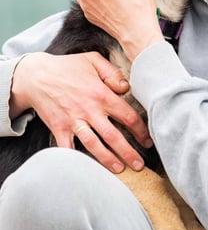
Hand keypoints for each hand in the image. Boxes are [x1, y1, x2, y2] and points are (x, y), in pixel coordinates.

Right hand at [10, 51, 152, 172]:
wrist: (37, 75)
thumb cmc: (67, 66)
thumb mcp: (93, 60)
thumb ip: (112, 72)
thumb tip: (126, 87)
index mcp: (101, 94)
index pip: (127, 116)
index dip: (140, 130)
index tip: (147, 140)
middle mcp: (89, 110)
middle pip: (113, 136)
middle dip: (128, 152)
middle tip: (139, 165)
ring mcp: (73, 121)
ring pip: (94, 145)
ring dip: (108, 160)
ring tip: (120, 170)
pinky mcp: (59, 128)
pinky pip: (68, 148)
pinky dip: (76, 160)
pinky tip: (86, 170)